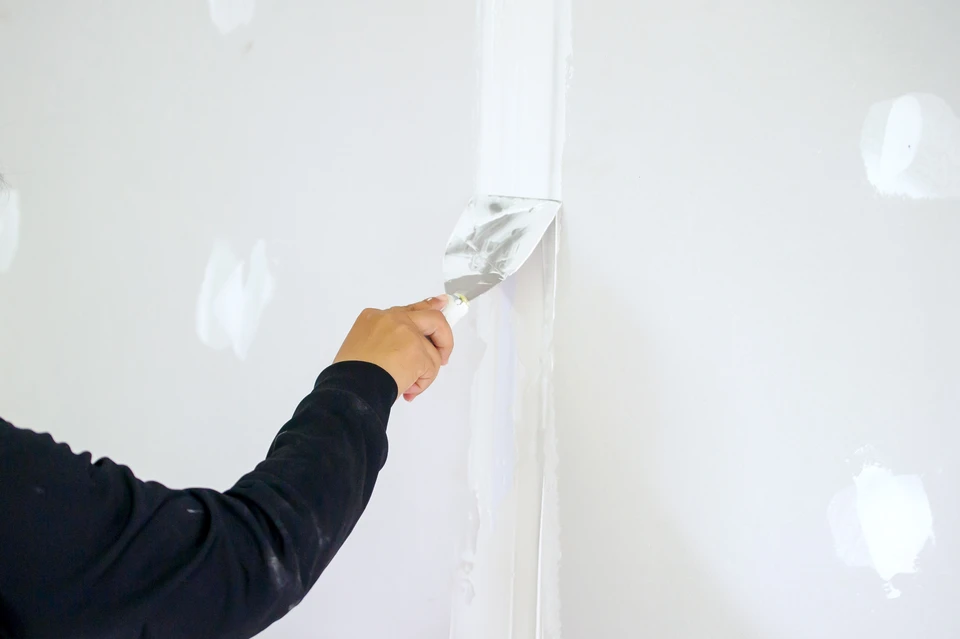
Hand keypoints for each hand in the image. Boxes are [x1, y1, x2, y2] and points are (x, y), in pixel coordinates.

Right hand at [334, 296, 453, 401]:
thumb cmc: (350, 374)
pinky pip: (431, 368)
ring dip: (424, 373)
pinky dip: (422, 383)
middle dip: (444, 336)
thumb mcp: (362, 347)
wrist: (351, 388)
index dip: (426, 309)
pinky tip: (406, 390)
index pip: (408, 310)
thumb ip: (385, 341)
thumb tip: (406, 353)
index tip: (440, 304)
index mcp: (374, 317)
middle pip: (433, 317)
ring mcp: (407, 332)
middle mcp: (392, 318)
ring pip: (432, 350)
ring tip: (407, 387)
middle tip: (444, 355)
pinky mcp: (418, 350)